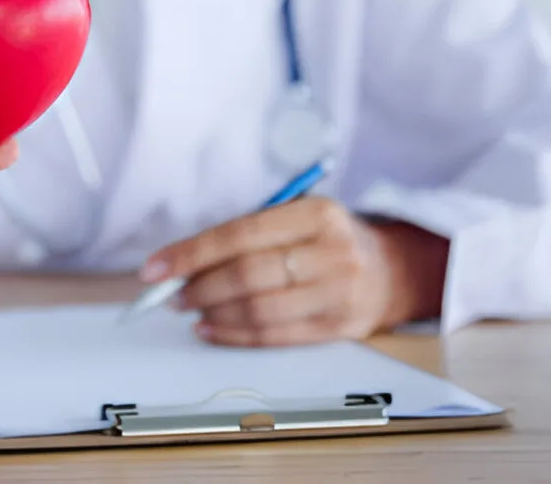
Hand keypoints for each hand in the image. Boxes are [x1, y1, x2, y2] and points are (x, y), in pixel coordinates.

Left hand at [142, 197, 448, 346]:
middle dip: (199, 286)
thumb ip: (249, 232)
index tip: (156, 267)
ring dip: (214, 313)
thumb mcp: (299, 216)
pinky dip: (236, 335)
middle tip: (171, 293)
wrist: (394, 270)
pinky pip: (276, 336)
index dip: (192, 253)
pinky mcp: (340, 328)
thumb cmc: (329, 239)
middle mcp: (332, 251)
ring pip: (259, 309)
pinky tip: (212, 329)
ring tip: (191, 309)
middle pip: (248, 275)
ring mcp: (339, 292)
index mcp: (317, 213)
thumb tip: (184, 260)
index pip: (240, 235)